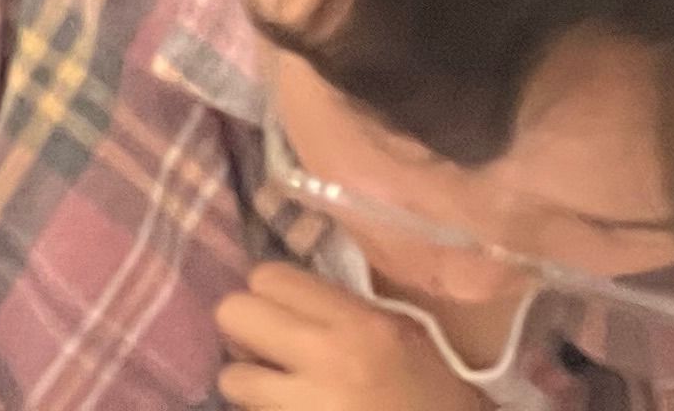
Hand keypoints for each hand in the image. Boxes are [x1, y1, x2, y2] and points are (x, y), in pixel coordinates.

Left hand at [212, 258, 482, 410]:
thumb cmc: (442, 406)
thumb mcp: (410, 343)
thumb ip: (350, 314)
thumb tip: (285, 297)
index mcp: (365, 325)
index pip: (268, 275)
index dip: (269, 295)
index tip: (286, 316)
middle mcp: (330, 358)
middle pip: (232, 312)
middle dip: (245, 333)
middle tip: (271, 355)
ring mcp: (308, 406)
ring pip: (230, 377)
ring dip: (250, 388)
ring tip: (281, 398)